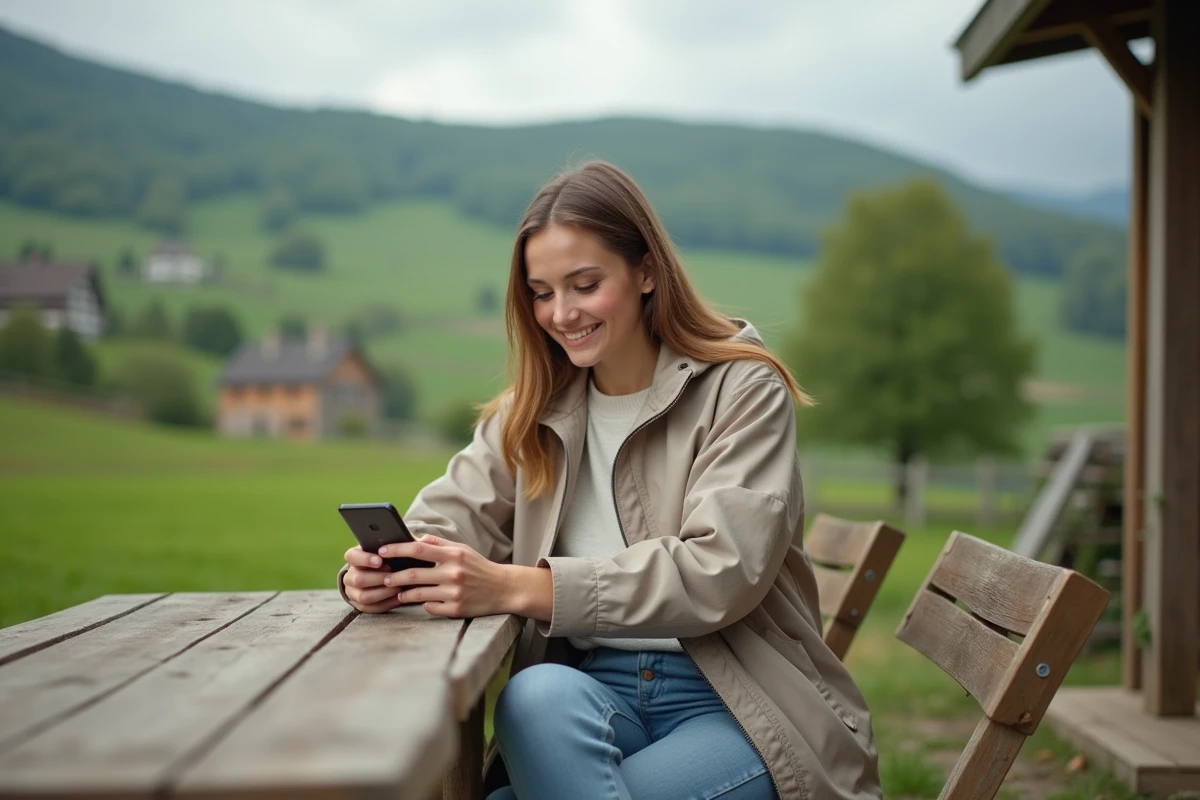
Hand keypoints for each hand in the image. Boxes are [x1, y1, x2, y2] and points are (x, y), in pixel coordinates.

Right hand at [342, 546, 402, 613]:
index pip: (351, 556)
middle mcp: (350, 575)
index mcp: (354, 557)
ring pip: (363, 596)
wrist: (382, 574)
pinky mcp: (360, 605)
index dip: (364, 559)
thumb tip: (417, 540)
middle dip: (378, 578)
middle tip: (393, 575)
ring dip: (383, 592)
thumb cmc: (388, 557)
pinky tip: (399, 598)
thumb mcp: (388, 549)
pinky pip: (370, 608)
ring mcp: (353, 592)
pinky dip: (386, 603)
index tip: (380, 560)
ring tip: (398, 587)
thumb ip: (396, 545)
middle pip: (358, 579)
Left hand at [382, 535, 515, 617]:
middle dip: (395, 576)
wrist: (504, 589)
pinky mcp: (456, 609)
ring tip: (399, 592)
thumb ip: (439, 544)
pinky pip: (430, 608)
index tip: (382, 550)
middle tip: (385, 577)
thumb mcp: (462, 550)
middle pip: (414, 575)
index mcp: (453, 555)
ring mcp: (454, 593)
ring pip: (418, 594)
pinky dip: (424, 604)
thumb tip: (415, 539)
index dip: (397, 550)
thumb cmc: (479, 567)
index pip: (418, 550)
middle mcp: (453, 573)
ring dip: (404, 593)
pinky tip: (423, 602)